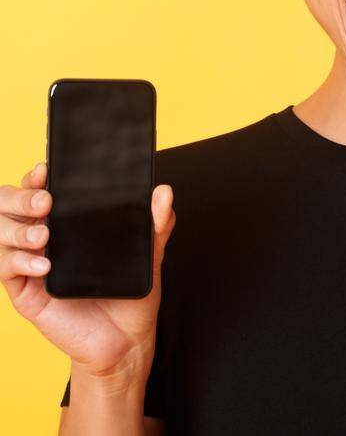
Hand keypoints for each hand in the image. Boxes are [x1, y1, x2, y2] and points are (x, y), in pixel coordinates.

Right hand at [2, 162, 176, 381]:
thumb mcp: (149, 256)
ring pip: (1, 235)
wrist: (127, 340)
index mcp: (67, 227)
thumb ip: (155, 225)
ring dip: (19, 229)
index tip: (47, 170)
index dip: (36, 179)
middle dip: (20, 197)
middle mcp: (42, 242)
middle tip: (46, 201)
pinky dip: (20, 262)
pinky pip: (6, 271)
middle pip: (9, 208)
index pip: (39, 193)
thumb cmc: (131, 295)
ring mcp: (30, 266)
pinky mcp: (26, 294)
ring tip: (45, 235)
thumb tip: (163, 192)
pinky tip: (44, 265)